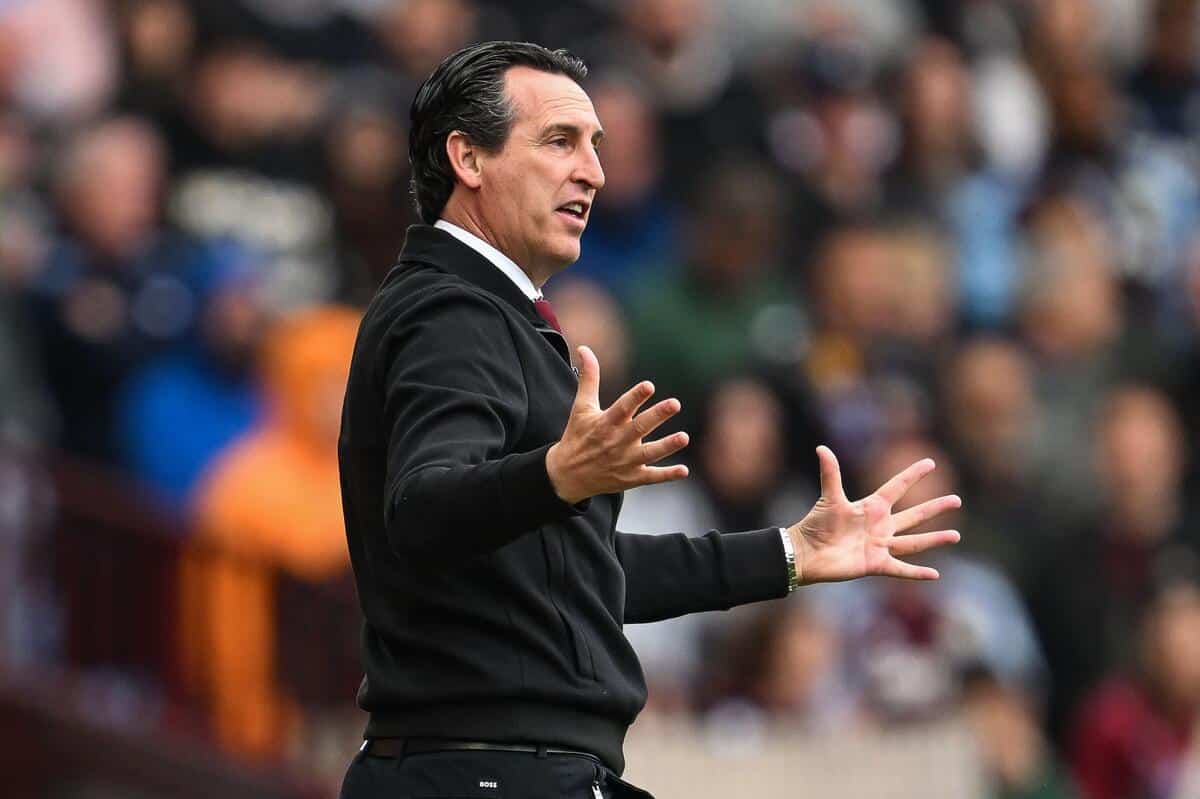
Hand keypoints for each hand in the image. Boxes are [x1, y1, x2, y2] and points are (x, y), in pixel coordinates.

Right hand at [546, 346, 689, 503]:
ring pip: (649, 453)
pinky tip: (684, 470)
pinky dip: (667, 475)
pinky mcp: (631, 478)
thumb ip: (589, 377)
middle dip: (657, 416)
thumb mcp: (581, 406)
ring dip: (667, 446)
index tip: (649, 385)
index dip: (635, 397)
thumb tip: (585, 349)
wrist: (567, 475)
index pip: (622, 408)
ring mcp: (625, 461)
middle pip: (640, 428)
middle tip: (675, 403)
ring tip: (684, 438)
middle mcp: (616, 441)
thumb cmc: (577, 435)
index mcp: (605, 423)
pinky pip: (652, 477)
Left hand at [787, 446, 960, 583]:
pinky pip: (900, 569)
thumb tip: (821, 447)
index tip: (930, 462)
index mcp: (871, 507)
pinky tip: (935, 574)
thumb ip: (830, 473)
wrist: (806, 553)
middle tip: (957, 500)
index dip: (912, 474)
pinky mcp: (875, 564)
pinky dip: (916, 573)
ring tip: (956, 535)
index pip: (897, 487)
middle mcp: (880, 526)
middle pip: (913, 515)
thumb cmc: (816, 524)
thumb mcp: (829, 497)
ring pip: (913, 542)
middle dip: (934, 508)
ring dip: (934, 539)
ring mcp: (879, 546)